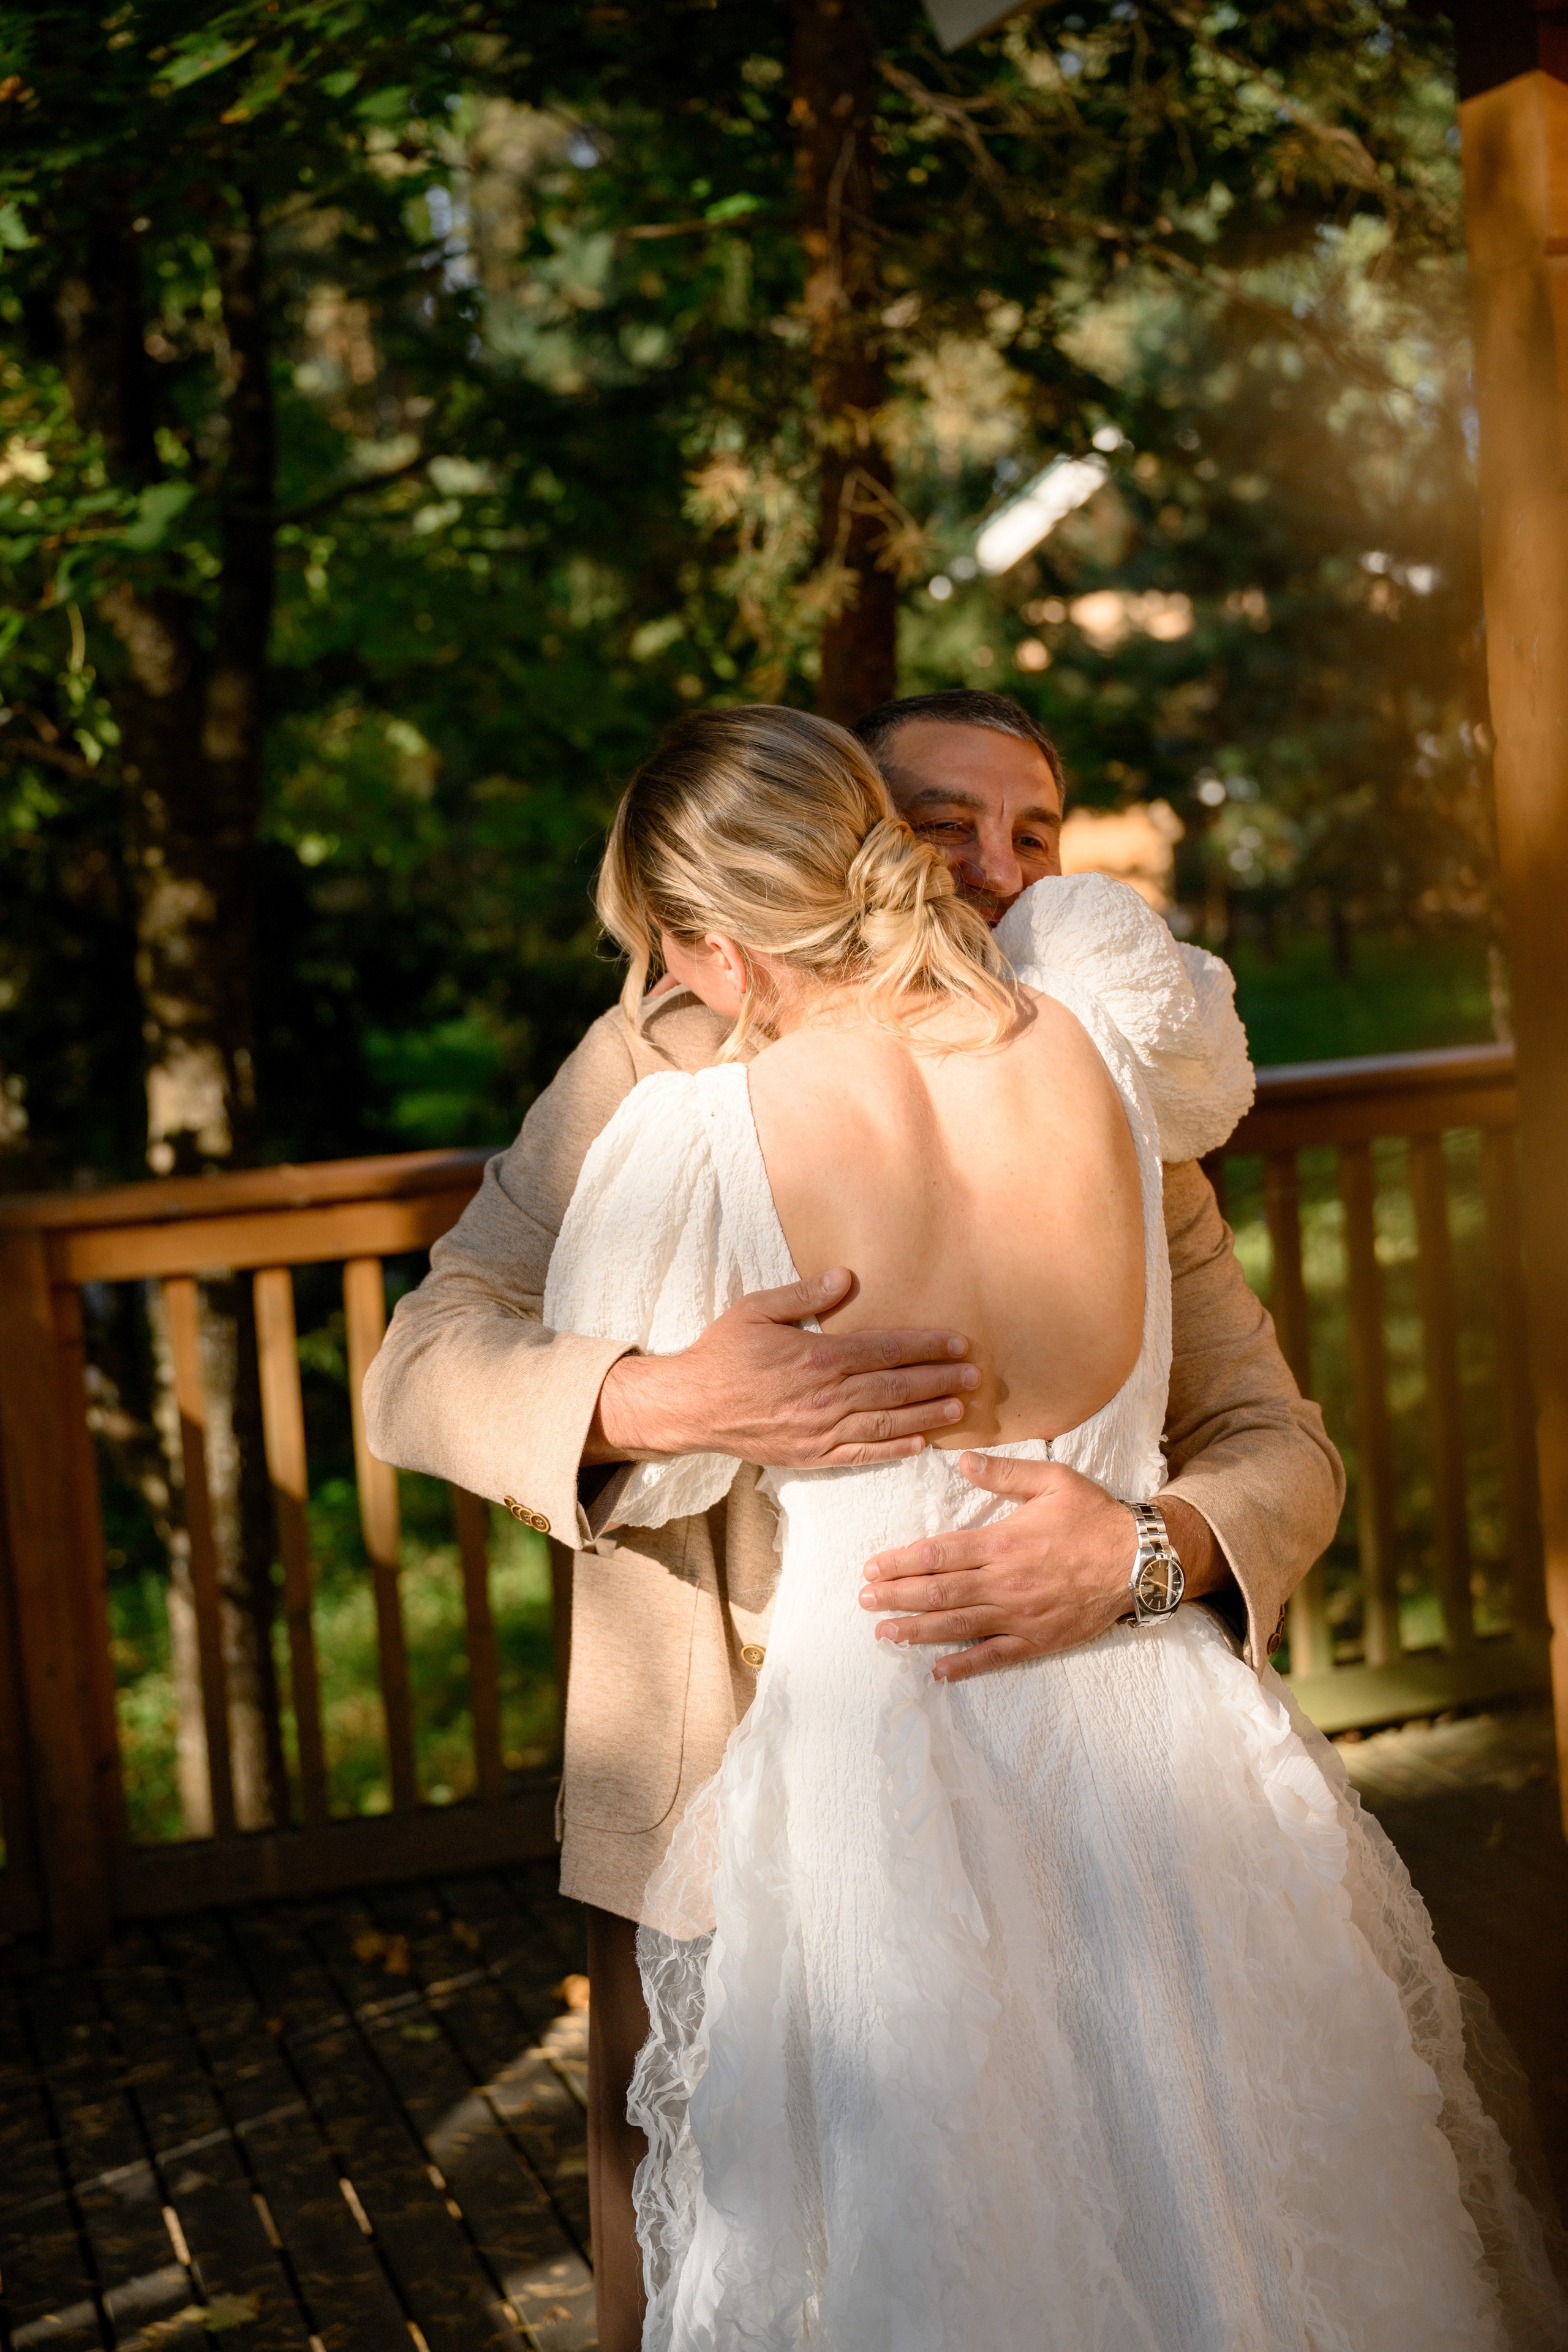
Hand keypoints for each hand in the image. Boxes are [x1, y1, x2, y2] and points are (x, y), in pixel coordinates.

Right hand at [585, 1268, 979, 1467]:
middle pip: (896, 1386)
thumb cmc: (723, 1353)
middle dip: (940, 1379)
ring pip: (887, 1422)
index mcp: (819, 1356)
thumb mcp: (757, 1310)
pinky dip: (895, 1450)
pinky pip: (862, 1454)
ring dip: (928, 1414)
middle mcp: (828, 1395)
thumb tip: (846, 1277)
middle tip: (975, 1376)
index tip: (958, 1343)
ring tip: (961, 1408)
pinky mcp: (812, 1455)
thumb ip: (805, 1296)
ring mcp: (822, 1429)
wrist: (692, 1406)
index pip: (886, 1349)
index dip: (926, 1345)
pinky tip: (921, 1444)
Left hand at [859, 1452, 1223, 1683]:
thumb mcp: (1053, 1480)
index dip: (900, 1562)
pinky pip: (994, 1655)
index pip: (938, 1554)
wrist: (1140, 1561)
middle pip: (938, 1592)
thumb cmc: (1094, 1516)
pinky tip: (938, 1671)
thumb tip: (961, 1461)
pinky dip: (964, 1665)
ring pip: (957, 1626)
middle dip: (897, 1597)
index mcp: (1002, 1542)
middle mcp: (1004, 1582)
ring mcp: (1019, 1615)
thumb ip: (1004, 1473)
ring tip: (885, 1634)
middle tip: (865, 1601)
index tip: (873, 1568)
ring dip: (917, 1631)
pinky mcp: (1037, 1639)